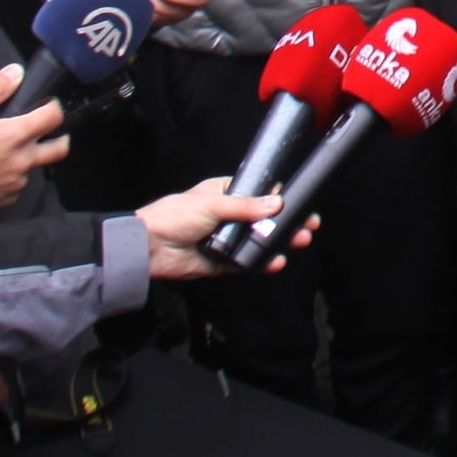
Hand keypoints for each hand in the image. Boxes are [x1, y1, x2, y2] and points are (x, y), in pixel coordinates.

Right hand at [0, 67, 66, 218]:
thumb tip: (16, 72)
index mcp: (14, 136)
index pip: (54, 117)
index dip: (53, 107)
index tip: (45, 105)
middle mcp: (21, 162)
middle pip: (59, 149)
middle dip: (59, 137)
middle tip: (45, 131)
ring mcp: (15, 183)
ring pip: (34, 168)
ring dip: (27, 158)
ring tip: (3, 152)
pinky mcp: (5, 200)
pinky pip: (16, 186)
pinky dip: (10, 177)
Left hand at [135, 178, 303, 278]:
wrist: (149, 248)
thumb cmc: (173, 216)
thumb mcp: (212, 204)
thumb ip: (246, 206)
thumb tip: (276, 202)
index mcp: (224, 194)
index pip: (258, 195)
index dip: (279, 200)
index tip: (298, 203)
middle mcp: (228, 216)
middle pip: (263, 220)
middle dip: (286, 223)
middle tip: (307, 226)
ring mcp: (226, 239)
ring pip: (258, 241)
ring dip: (278, 242)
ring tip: (299, 242)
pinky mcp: (222, 261)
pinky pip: (247, 262)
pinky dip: (262, 262)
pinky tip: (276, 261)